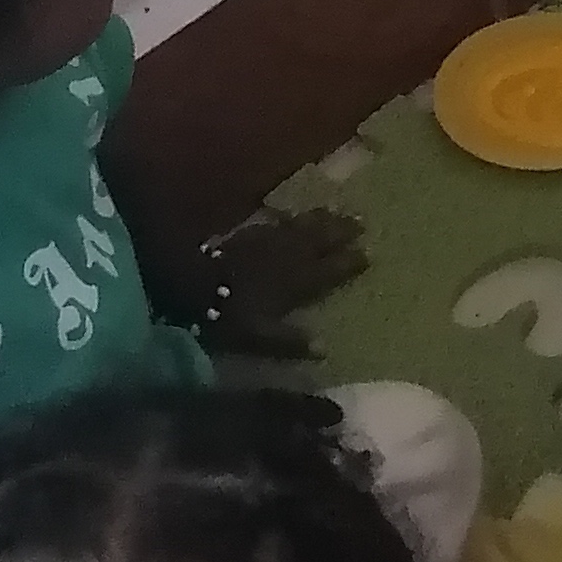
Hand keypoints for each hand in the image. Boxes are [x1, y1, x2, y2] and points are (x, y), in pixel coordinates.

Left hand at [186, 202, 367, 357]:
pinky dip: (292, 218)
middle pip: (321, 239)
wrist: (192, 283)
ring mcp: (271, 240)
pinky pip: (280, 221)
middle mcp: (290, 256)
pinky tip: (295, 216)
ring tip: (338, 211)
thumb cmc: (230, 314)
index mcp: (298, 281)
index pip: (331, 269)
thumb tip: (325, 349)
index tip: (368, 254)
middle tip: (361, 222)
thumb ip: (292, 342)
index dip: (350, 261)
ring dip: (323, 218)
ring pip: (303, 225)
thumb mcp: (261, 336)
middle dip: (342, 231)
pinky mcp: (252, 232)